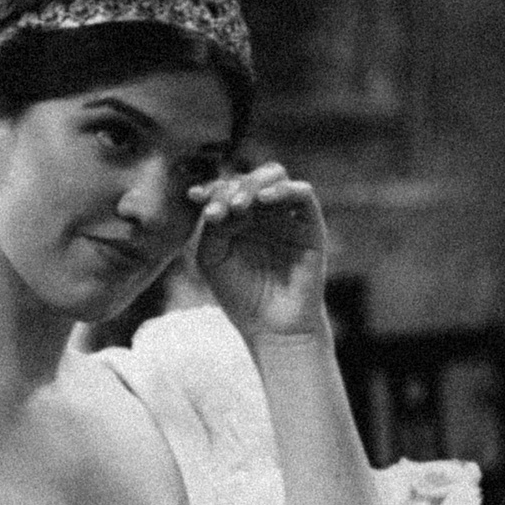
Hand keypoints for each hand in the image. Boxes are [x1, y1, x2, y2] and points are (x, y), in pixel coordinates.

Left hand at [190, 162, 331, 340]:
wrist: (272, 326)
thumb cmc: (241, 295)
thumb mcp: (213, 258)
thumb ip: (212, 227)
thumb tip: (217, 199)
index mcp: (239, 217)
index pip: (225, 188)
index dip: (210, 188)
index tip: (193, 197)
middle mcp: (264, 212)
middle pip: (249, 178)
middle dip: (230, 187)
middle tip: (217, 209)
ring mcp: (288, 216)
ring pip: (275, 177)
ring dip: (253, 185)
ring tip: (237, 205)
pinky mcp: (311, 224)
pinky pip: (303, 194)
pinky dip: (284, 190)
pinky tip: (264, 199)